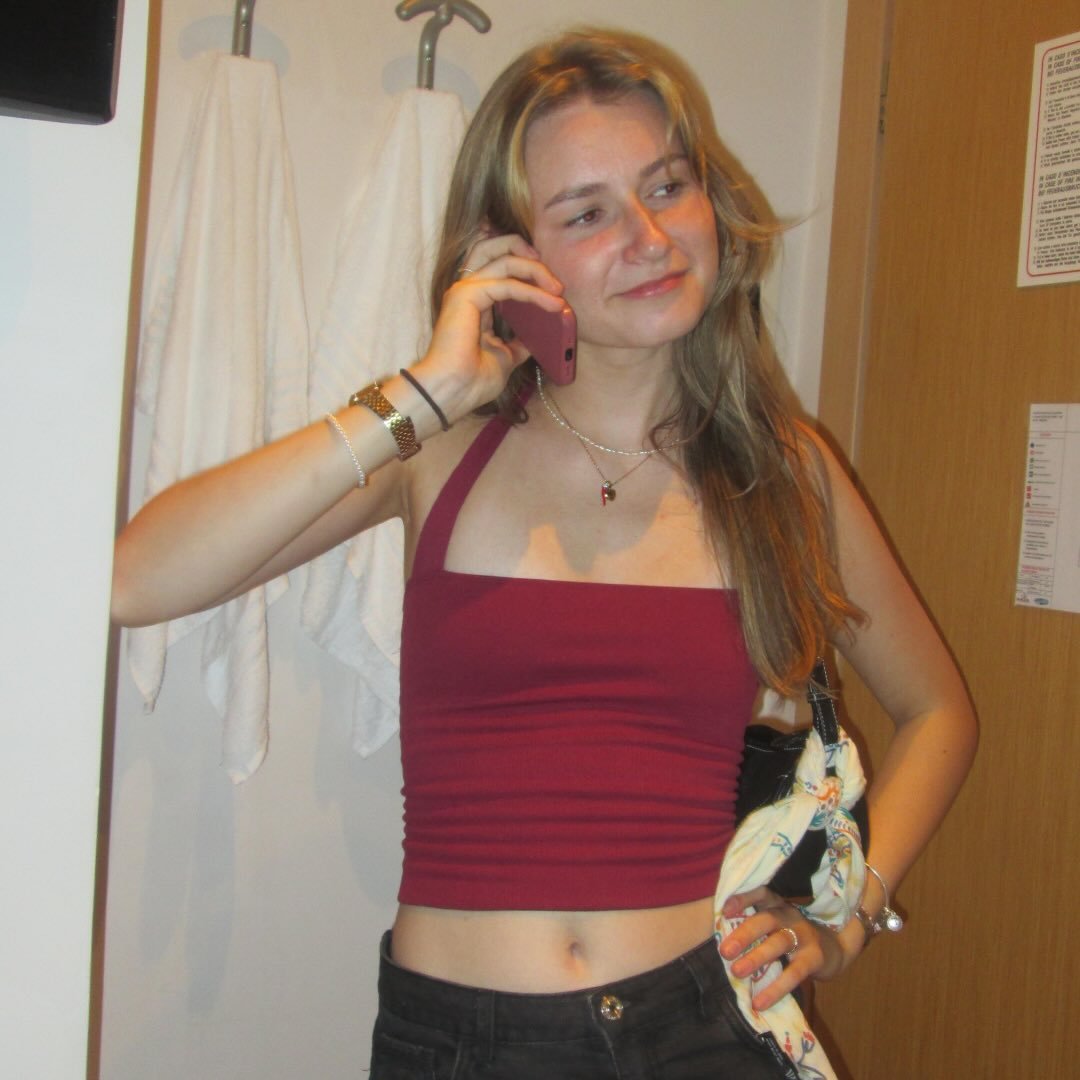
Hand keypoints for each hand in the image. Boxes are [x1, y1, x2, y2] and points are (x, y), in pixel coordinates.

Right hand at [413, 233, 565, 419]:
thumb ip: (518, 342)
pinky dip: (533, 292)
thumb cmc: (471, 381)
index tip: (551, 284)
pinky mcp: (467, 295)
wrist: (452, 394)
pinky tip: (552, 303)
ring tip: (558, 291)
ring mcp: (464, 290)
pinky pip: (508, 284)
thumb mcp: (505, 356)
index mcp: (473, 302)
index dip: (525, 265)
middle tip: (553, 278)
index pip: (497, 265)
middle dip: (527, 252)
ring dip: (537, 272)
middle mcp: (466, 290)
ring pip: (505, 260)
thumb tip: (539, 337)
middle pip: (494, 247)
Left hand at [718, 886, 849, 1011]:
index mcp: (777, 905)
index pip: (761, 893)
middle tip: (724, 951)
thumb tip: (721, 945)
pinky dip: (776, 989)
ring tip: (737, 972)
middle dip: (744, 934)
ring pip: (778, 943)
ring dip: (756, 958)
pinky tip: (760, 1002)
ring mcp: (804, 935)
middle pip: (766, 919)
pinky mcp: (815, 958)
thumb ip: (754, 929)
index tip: (725, 910)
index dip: (743, 898)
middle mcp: (790, 916)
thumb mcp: (775, 926)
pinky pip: (794, 973)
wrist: (834, 950)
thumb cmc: (793, 938)